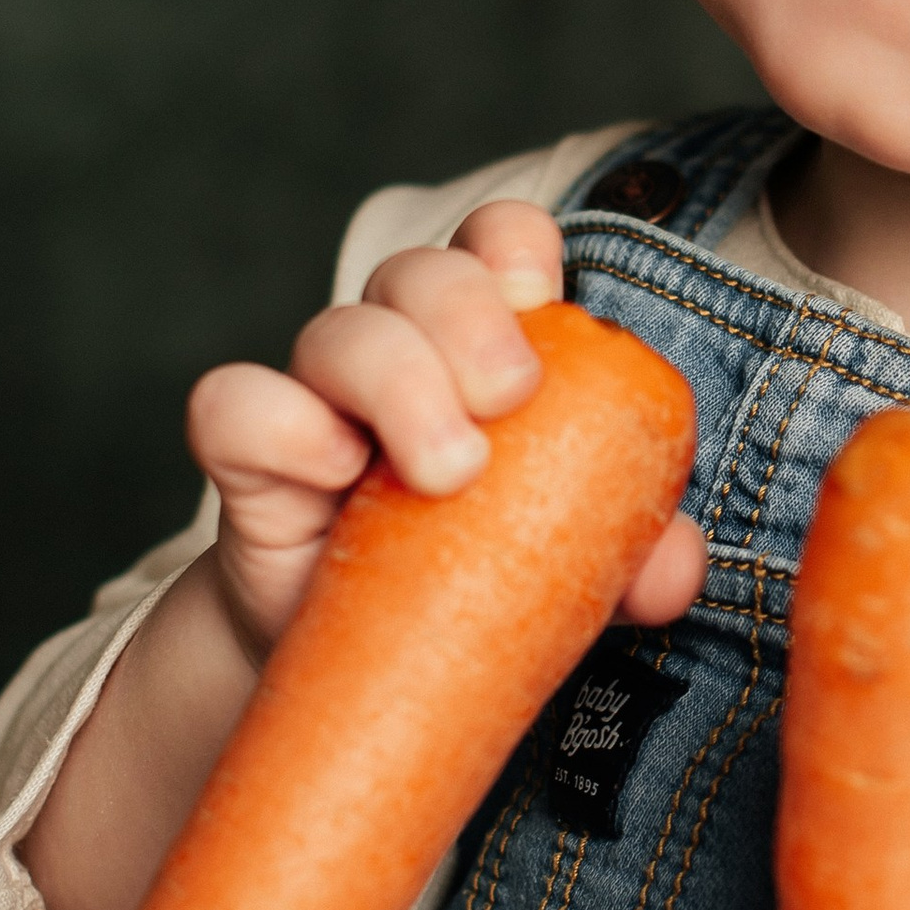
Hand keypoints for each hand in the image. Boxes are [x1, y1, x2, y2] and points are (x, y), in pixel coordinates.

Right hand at [189, 198, 705, 658]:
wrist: (362, 668)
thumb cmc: (473, 580)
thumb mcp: (567, 564)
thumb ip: (630, 549)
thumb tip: (677, 565)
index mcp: (485, 347)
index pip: (495, 240)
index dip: (514, 246)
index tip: (543, 304)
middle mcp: (399, 351)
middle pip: (421, 270)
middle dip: (471, 316)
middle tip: (510, 400)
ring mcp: (316, 400)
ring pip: (337, 329)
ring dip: (402, 382)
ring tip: (451, 473)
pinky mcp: (248, 462)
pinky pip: (232, 404)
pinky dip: (284, 425)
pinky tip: (333, 474)